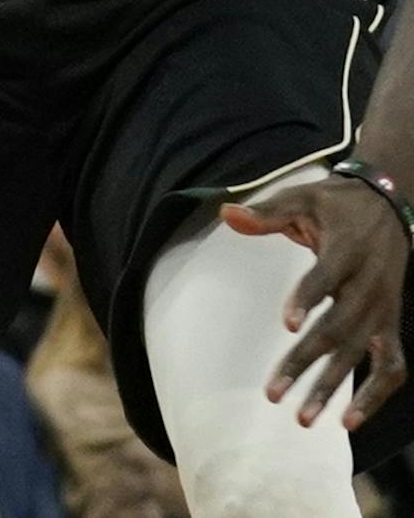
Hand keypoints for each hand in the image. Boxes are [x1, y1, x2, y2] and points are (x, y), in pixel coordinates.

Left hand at [222, 179, 409, 427]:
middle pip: (338, 329)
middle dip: (305, 362)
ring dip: (333, 388)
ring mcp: (384, 310)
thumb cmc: (334, 205)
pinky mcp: (391, 326)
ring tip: (302, 418)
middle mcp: (370, 285)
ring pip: (361, 356)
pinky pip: (392, 367)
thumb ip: (266, 212)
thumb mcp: (301, 196)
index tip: (287, 325)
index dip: (307, 299)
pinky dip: (375, 395)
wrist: (389, 205)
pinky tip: (348, 421)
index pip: (326, 278)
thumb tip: (225, 214)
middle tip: (273, 393)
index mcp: (347, 251)